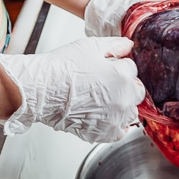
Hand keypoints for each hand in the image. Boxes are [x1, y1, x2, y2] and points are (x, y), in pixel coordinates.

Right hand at [0, 36, 143, 142]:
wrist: (41, 91)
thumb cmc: (61, 67)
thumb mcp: (91, 46)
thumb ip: (115, 44)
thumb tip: (128, 45)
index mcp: (123, 76)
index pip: (133, 69)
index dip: (120, 65)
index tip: (108, 65)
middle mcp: (123, 100)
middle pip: (137, 91)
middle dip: (126, 84)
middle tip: (108, 81)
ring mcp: (114, 119)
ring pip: (131, 112)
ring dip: (123, 104)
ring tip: (104, 98)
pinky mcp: (103, 133)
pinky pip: (120, 131)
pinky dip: (116, 124)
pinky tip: (104, 114)